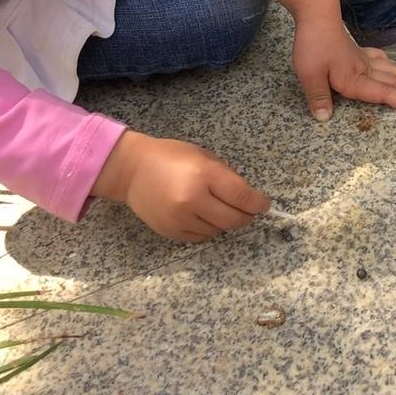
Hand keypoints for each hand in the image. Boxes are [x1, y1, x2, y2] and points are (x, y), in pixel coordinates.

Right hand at [92, 131, 270, 242]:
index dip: (259, 203)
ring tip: (216, 207)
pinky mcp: (171, 231)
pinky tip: (201, 215)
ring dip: (225, 222)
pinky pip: (201, 237)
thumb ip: (226, 177)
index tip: (264, 205)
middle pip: (234, 219)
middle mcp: (193, 199)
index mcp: (204, 175)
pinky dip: (208, 229)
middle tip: (247, 210)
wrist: (131, 170)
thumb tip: (249, 198)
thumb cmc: (170, 157)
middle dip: (246, 216)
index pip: (243, 197)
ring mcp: (181, 218)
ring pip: (219, 231)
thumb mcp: (203, 156)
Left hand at [292, 17, 395, 121]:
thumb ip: (318, 97)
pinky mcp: (360, 51)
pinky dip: (390, 68)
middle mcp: (365, 70)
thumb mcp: (310, 75)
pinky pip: (382, 60)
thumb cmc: (313, 46)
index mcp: (356, 80)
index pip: (386, 93)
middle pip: (394, 83)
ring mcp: (365, 59)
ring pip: (392, 71)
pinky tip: (387, 71)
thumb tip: (324, 118)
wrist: (317, 17)